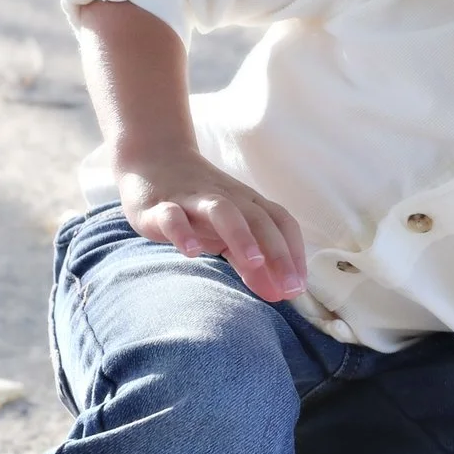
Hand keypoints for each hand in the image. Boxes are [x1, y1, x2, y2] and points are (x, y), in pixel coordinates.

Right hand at [118, 146, 308, 301]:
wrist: (154, 159)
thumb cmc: (199, 205)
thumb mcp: (228, 234)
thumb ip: (250, 264)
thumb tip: (277, 294)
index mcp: (248, 205)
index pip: (281, 223)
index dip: (295, 253)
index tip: (299, 287)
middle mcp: (227, 199)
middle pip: (259, 220)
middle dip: (278, 253)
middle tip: (289, 287)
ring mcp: (194, 200)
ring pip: (222, 212)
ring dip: (241, 235)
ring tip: (254, 262)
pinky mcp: (161, 206)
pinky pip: (173, 216)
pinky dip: (183, 232)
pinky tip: (192, 252)